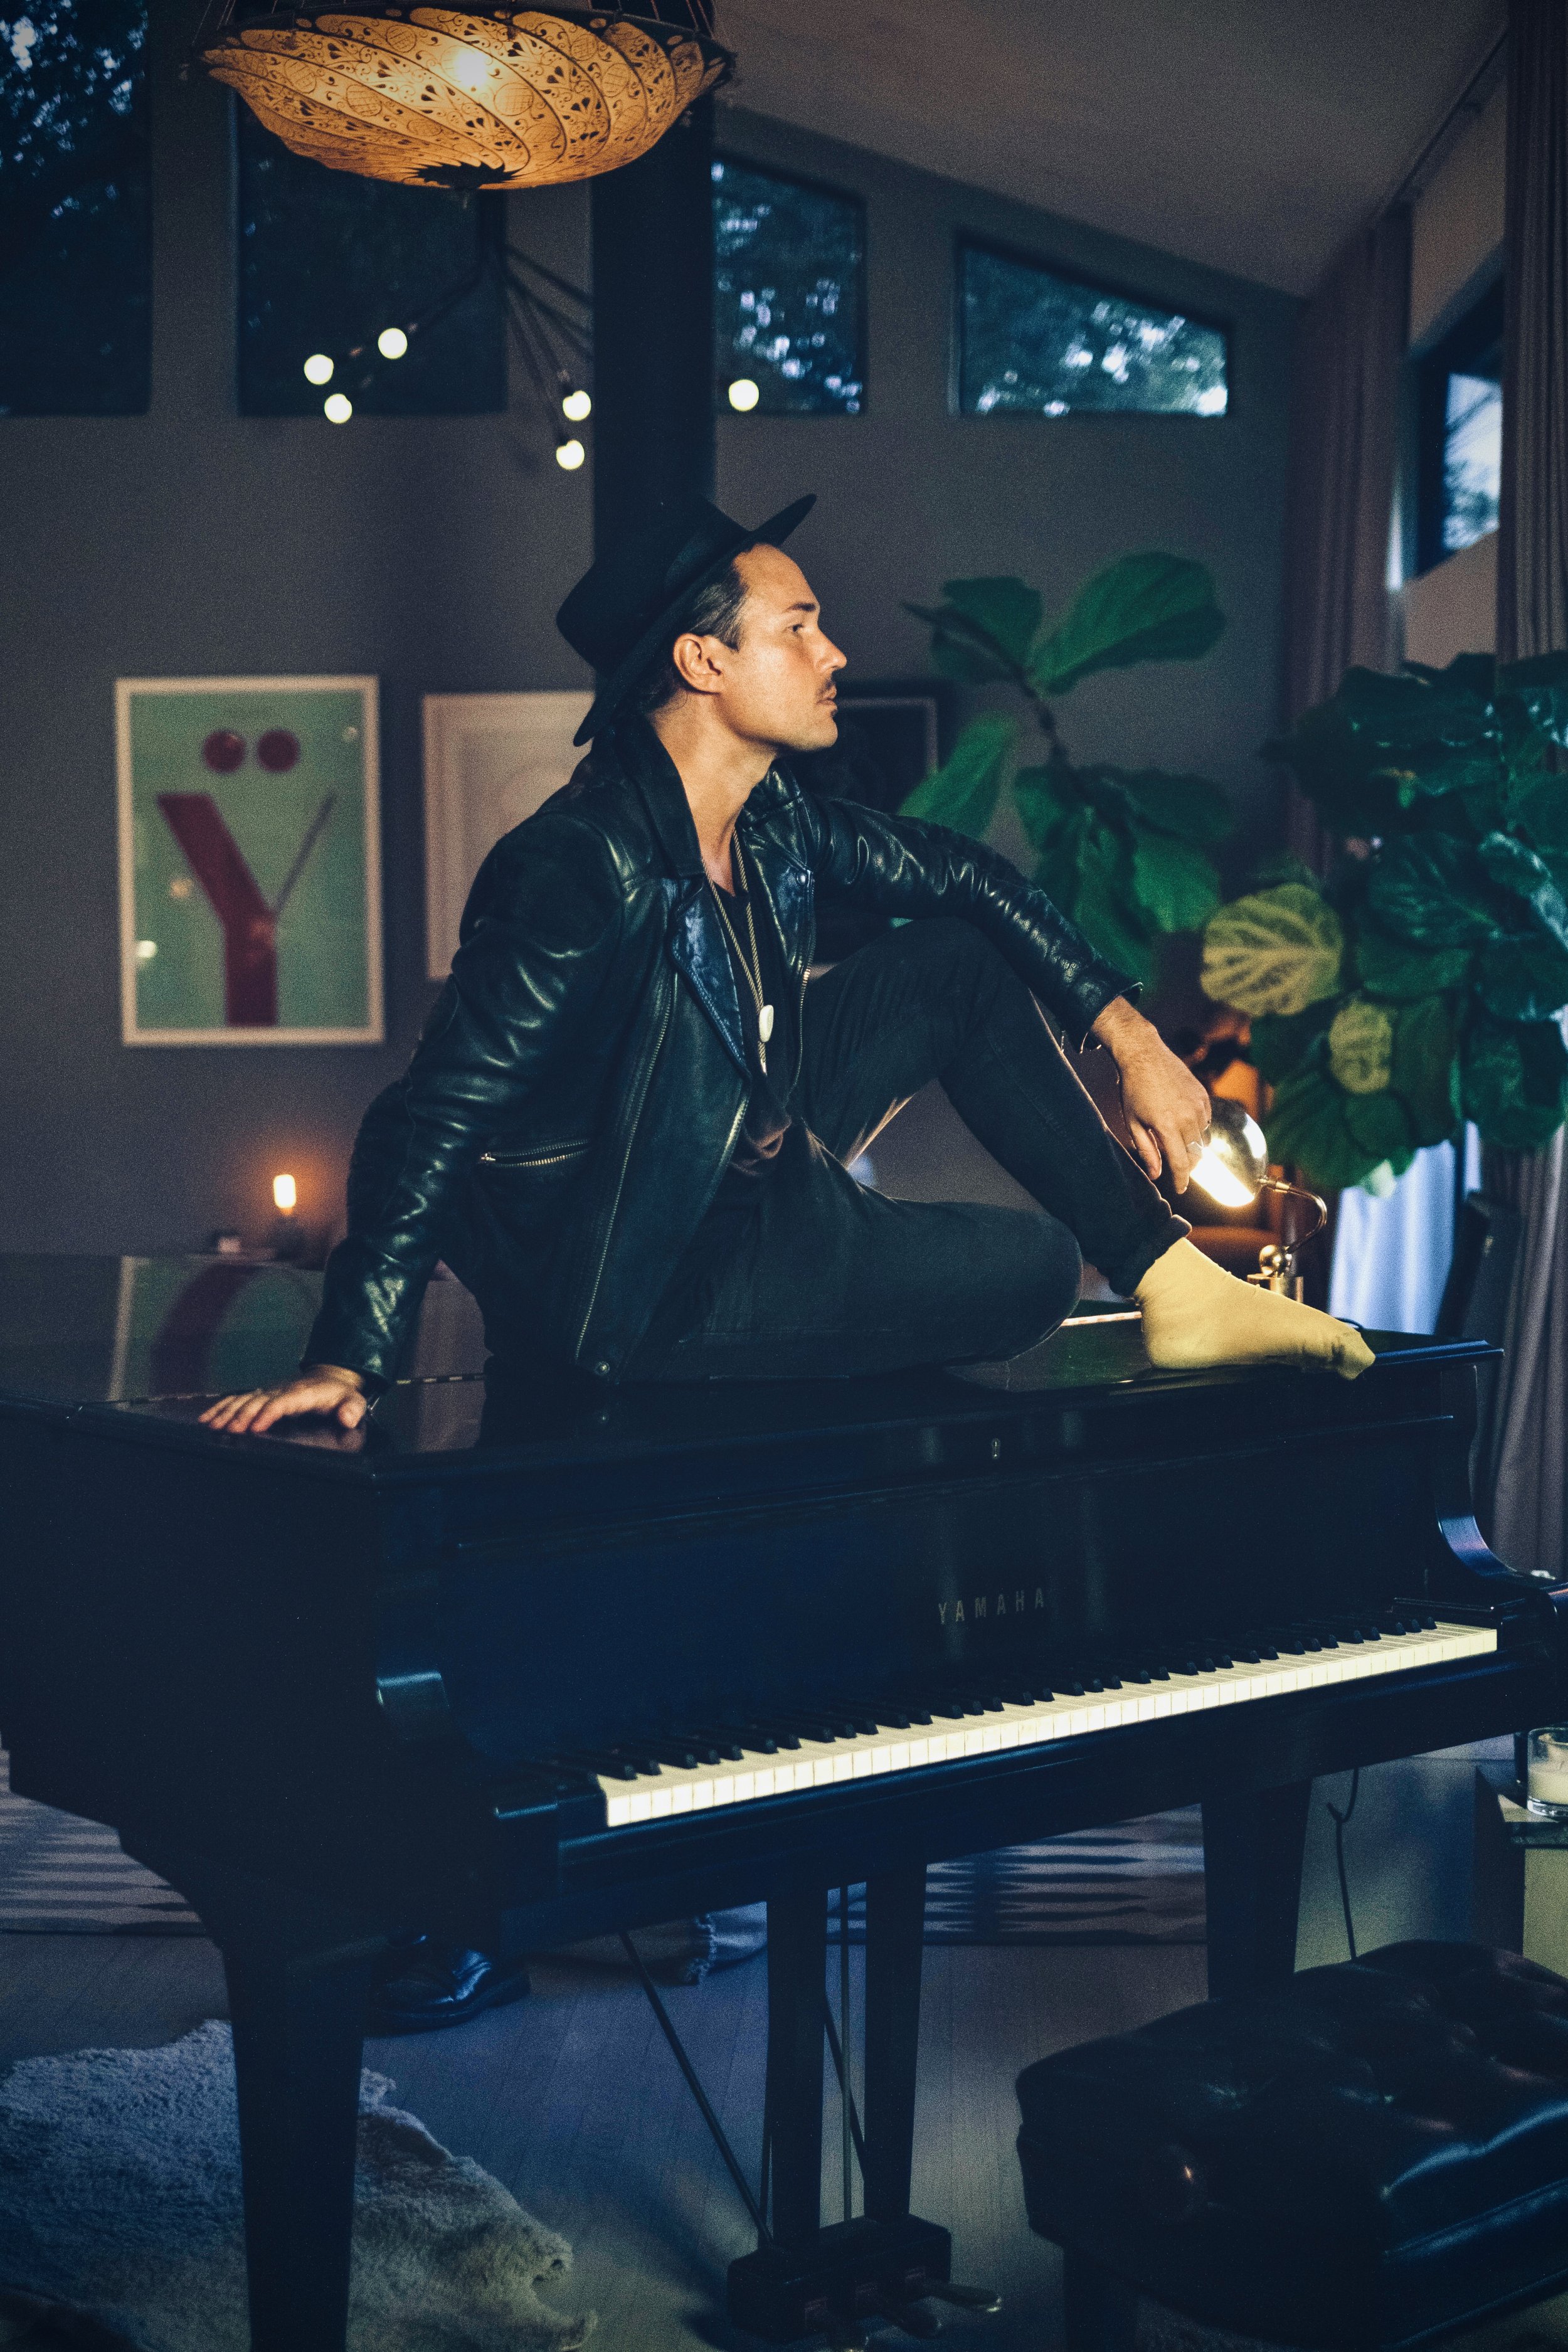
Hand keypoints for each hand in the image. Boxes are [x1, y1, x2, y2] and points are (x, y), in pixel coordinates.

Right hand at [199, 1364, 369, 1435]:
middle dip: (241, 1415)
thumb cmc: (339, 1394)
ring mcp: (270, 1392)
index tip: (256, 1426)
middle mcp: (282, 1391)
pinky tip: (208, 1418)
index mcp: (303, 1394)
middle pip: (258, 1402)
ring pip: (244, 1400)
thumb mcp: (353, 1400)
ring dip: (227, 1412)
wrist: (330, 1377)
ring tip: (211, 1425)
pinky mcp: (262, 1395)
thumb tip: (348, 1418)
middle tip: (227, 1430)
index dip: (269, 1413)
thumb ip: (353, 1409)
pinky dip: (222, 1408)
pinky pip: (239, 1399)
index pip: (283, 1402)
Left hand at [1090, 999, 1212, 1192]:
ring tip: (1174, 1140)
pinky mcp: (1204, 1096)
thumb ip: (1147, 1150)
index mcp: (1167, 1125)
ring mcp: (1198, 1105)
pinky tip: (1182, 1123)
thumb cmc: (1133, 1089)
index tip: (1180, 1189)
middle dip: (1186, 1165)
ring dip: (1191, 1146)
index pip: (1180, 1163)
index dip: (1181, 1180)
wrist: (1145, 1054)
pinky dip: (1196, 1129)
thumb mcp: (1133, 1122)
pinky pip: (1206, 1122)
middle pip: (1195, 1154)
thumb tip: (1155, 1174)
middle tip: (1175, 1168)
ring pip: (1202, 1139)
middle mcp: (1187, 1117)